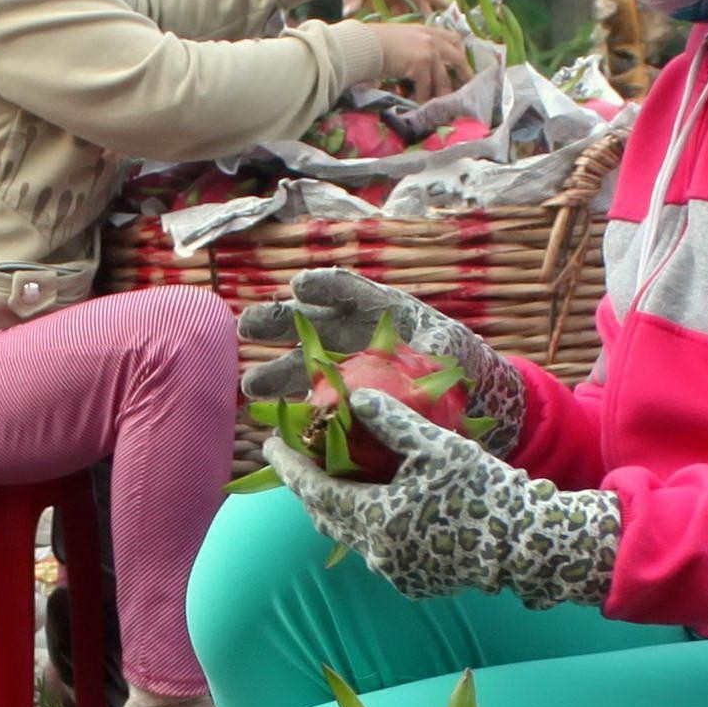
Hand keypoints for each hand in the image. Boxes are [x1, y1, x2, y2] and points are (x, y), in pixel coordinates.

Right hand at [240, 267, 517, 421]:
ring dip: (275, 373)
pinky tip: (273, 420)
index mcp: (380, 308)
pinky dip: (293, 408)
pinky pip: (313, 399)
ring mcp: (343, 362)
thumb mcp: (450, 351)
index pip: (349, 290)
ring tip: (251, 386)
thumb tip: (421, 361)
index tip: (300, 286)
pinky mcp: (340, 395)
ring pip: (302, 363)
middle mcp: (353, 331)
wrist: (460, 394)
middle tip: (247, 328)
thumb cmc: (456, 361)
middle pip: (310, 321)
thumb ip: (433, 352)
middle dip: (276, 322)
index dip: (324, 286)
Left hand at [266, 389, 620, 607]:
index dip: (289, 466)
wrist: (528, 544)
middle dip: (308, 487)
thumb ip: (392, 421)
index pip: (314, 491)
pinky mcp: (416, 584)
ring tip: (336, 479)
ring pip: (351, 536)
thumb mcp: (437, 446)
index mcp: (376, 520)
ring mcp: (396, 574)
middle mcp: (377, 554)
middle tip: (297, 459)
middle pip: (326, 518)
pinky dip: (369, 526)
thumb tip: (355, 398)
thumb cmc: (484, 489)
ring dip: (339, 508)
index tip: (269, 442)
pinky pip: (379, 552)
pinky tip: (380, 507)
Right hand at [369, 20, 473, 96]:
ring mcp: (428, 50)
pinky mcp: (421, 64)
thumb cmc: (373, 42)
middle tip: (466, 89)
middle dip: (464, 75)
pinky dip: (422, 99)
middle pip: (458, 58)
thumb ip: (413, 46)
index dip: (460, 53)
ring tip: (443, 105)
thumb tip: (415, 64)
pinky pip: (427, 87)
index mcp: (426, 30)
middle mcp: (431, 38)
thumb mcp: (399, 38)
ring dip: (442, 94)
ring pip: (443, 78)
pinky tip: (419, 105)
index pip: (453, 38)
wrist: (362, 44)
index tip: (462, 66)